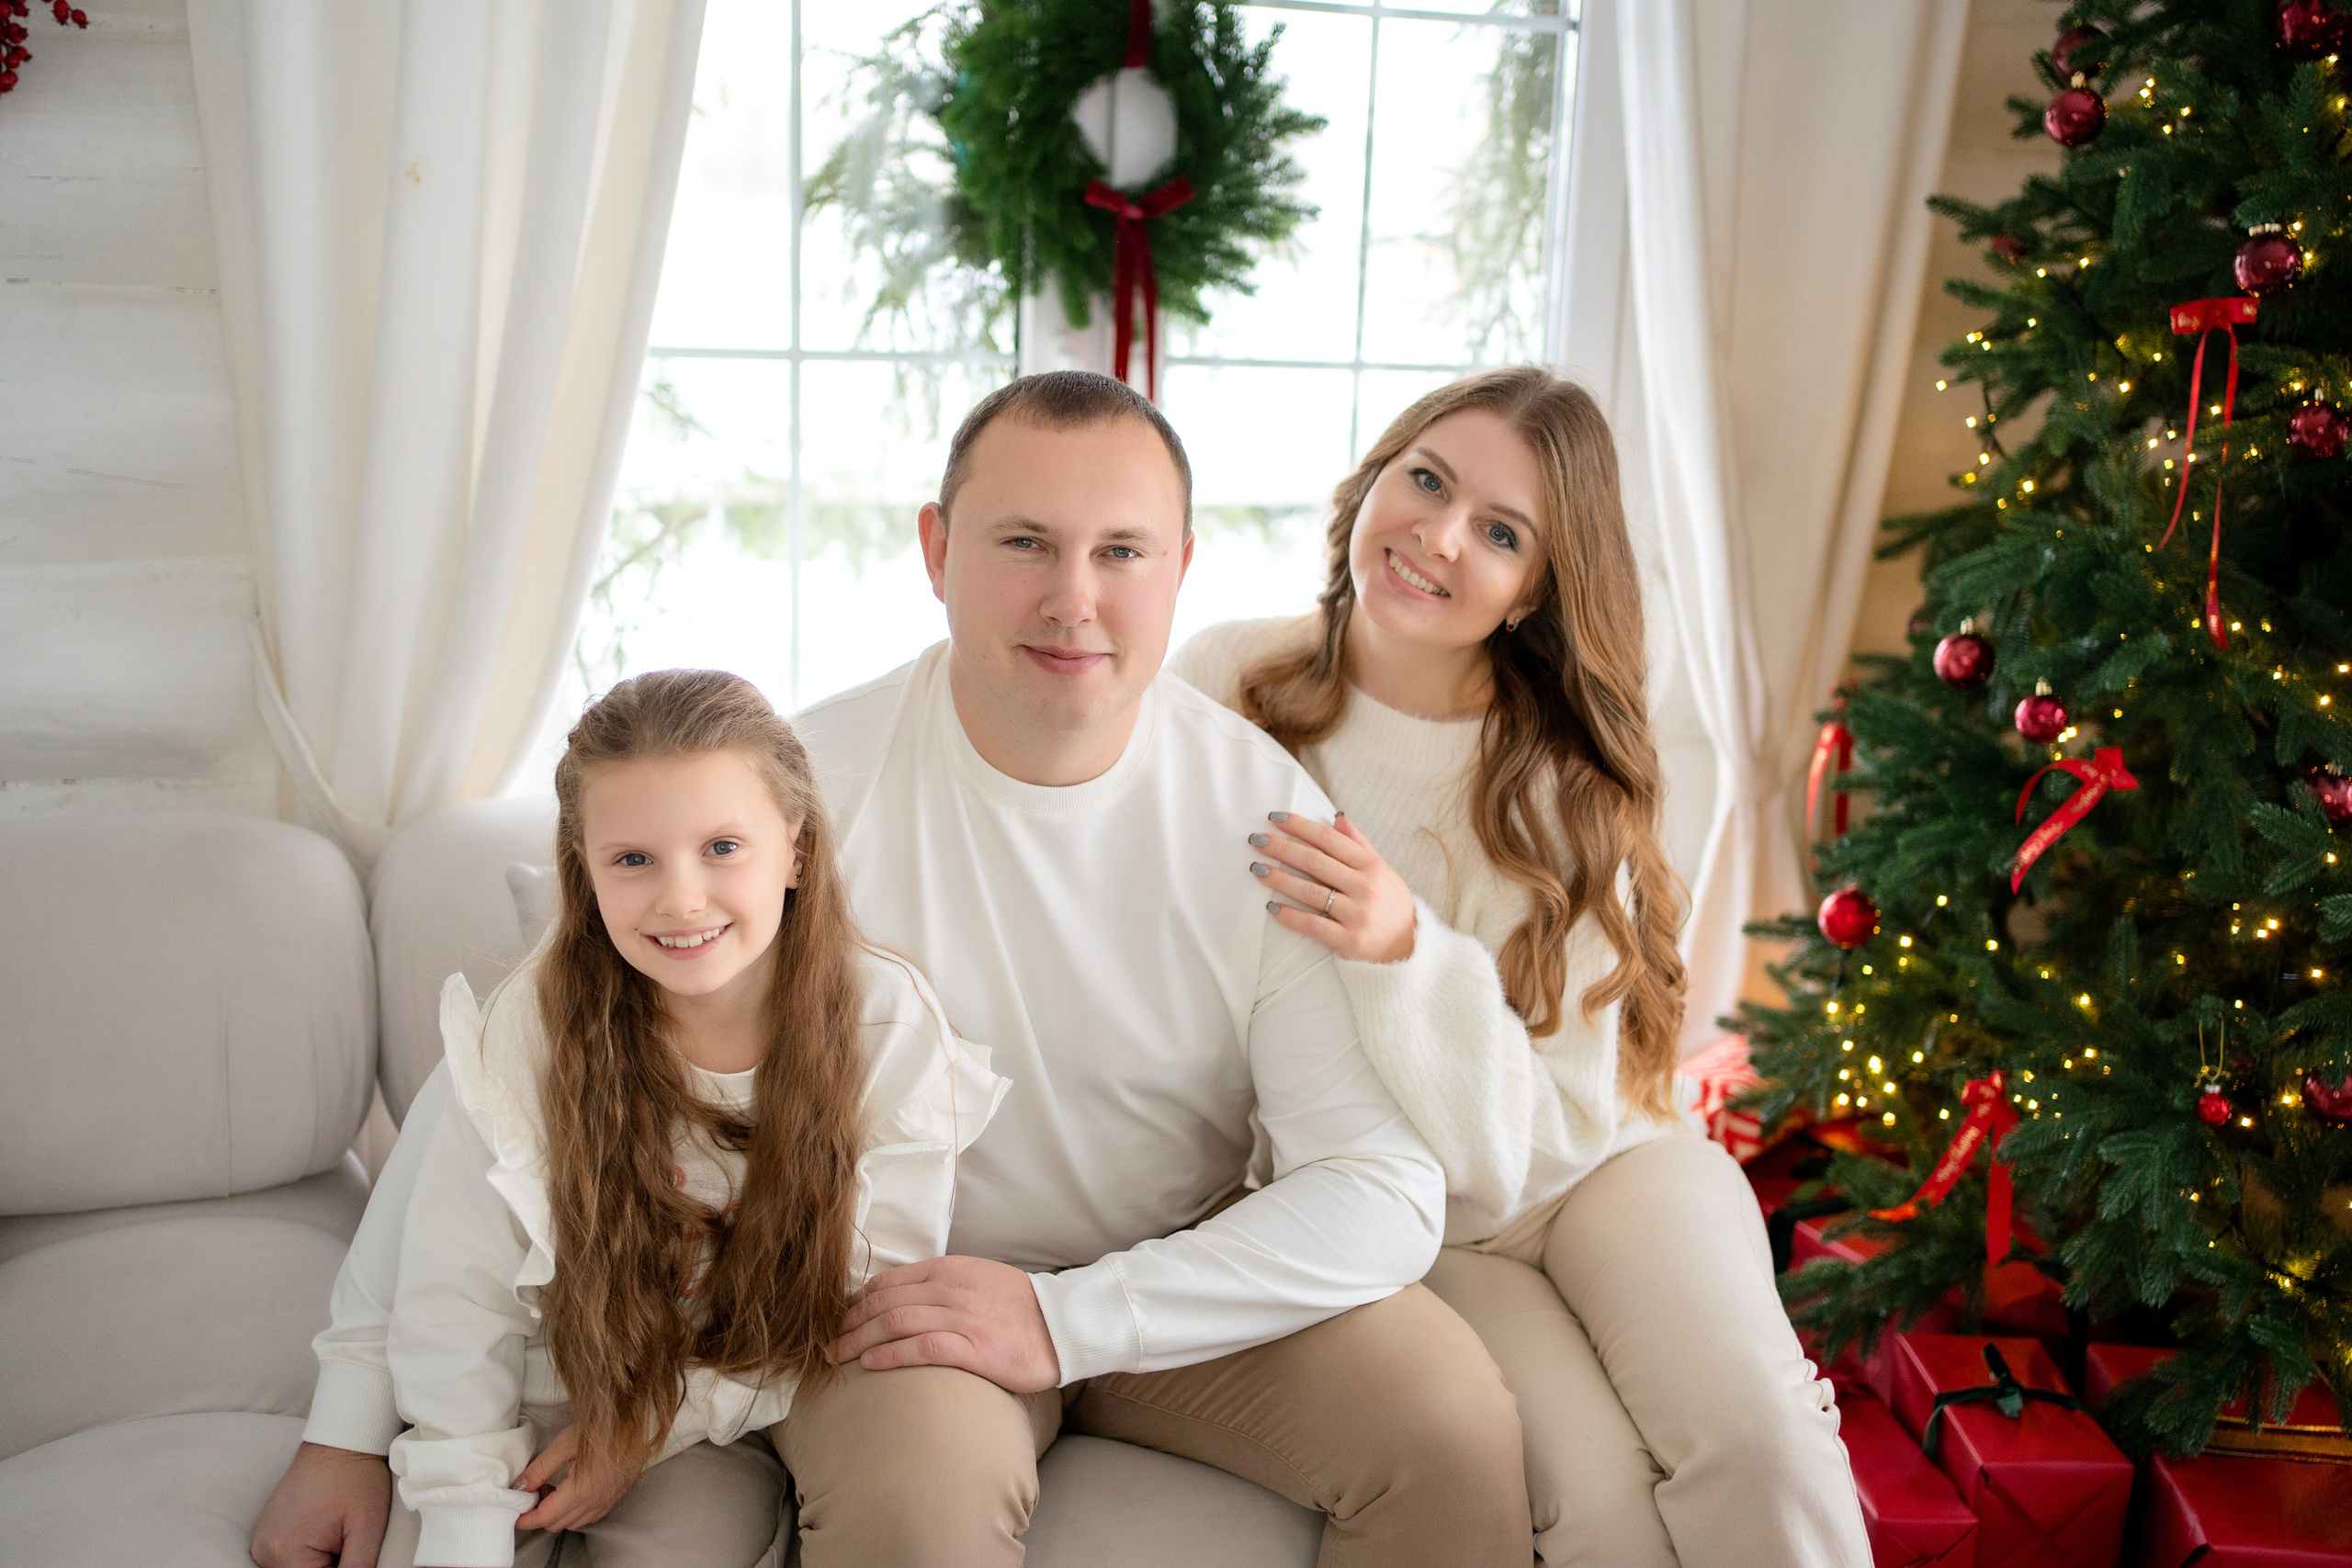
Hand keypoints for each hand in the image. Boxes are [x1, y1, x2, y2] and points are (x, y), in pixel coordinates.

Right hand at [248, 1442, 392, 1567]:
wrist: (339, 1441)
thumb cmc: (355, 1479)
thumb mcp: (367, 1528)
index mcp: (285, 1553)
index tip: (352, 1549)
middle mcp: (265, 1552)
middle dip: (332, 1565)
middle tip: (348, 1540)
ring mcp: (262, 1544)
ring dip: (320, 1562)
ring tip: (338, 1533)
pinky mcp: (267, 1536)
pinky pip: (289, 1560)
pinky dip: (310, 1556)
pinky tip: (327, 1532)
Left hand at [516, 1425, 640, 1533]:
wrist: (634, 1422)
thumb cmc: (601, 1428)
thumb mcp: (564, 1444)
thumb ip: (539, 1469)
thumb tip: (520, 1486)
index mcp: (580, 1491)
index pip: (545, 1517)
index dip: (526, 1518)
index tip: (516, 1512)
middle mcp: (594, 1502)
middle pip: (557, 1524)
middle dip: (540, 1514)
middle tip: (533, 1492)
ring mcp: (606, 1501)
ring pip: (573, 1523)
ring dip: (557, 1513)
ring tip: (552, 1490)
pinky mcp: (614, 1497)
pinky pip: (589, 1516)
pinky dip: (574, 1512)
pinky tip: (571, 1492)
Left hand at [830, 1255, 1061, 1393]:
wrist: (1064, 1326)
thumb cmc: (1020, 1309)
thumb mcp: (978, 1280)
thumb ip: (943, 1284)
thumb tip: (903, 1298)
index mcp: (950, 1270)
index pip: (888, 1282)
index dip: (855, 1301)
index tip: (836, 1320)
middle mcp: (951, 1289)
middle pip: (883, 1302)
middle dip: (847, 1323)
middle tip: (824, 1342)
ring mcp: (962, 1317)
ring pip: (894, 1323)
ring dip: (857, 1340)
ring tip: (836, 1357)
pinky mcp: (973, 1347)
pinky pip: (921, 1348)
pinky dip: (890, 1354)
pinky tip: (870, 1364)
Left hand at [1250, 811, 1415, 963]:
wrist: (1410, 948)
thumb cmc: (1392, 904)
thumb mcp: (1384, 870)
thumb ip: (1360, 844)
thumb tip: (1337, 817)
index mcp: (1372, 866)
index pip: (1330, 839)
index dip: (1300, 826)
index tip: (1275, 817)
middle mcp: (1365, 887)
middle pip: (1315, 862)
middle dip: (1281, 848)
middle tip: (1256, 839)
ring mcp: (1357, 915)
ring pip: (1310, 892)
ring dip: (1279, 879)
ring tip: (1257, 868)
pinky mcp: (1349, 940)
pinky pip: (1312, 925)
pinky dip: (1290, 916)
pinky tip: (1272, 907)